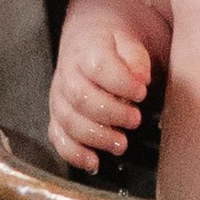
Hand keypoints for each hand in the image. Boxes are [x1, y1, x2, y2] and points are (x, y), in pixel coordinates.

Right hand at [48, 0, 152, 173]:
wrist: (91, 37)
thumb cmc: (116, 42)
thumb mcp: (130, 38)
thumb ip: (136, 56)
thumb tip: (140, 77)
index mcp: (87, 50)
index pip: (98, 67)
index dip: (121, 83)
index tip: (142, 92)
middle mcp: (67, 73)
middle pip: (81, 98)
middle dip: (110, 114)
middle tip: (135, 120)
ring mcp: (59, 96)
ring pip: (68, 121)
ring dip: (96, 137)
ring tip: (121, 143)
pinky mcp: (58, 115)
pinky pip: (58, 137)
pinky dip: (74, 153)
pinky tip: (94, 162)